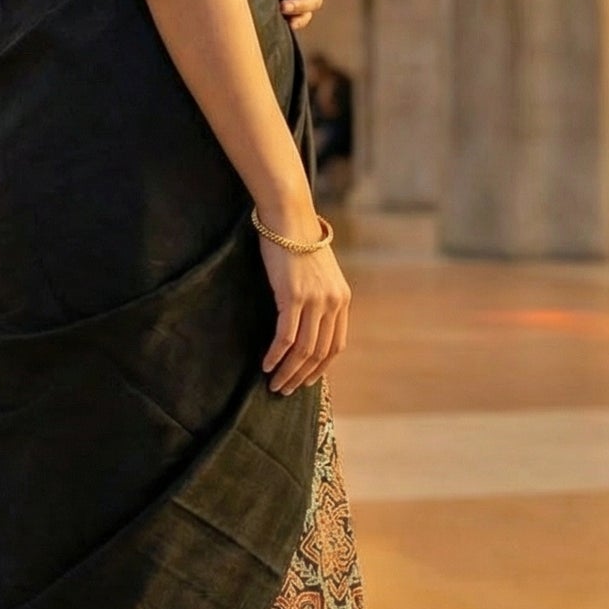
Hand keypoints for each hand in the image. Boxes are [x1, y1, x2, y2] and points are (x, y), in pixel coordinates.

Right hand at [256, 219, 350, 394]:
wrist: (288, 218)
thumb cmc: (297, 243)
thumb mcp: (318, 273)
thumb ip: (319, 297)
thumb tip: (308, 323)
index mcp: (342, 299)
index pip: (336, 345)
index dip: (321, 368)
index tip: (306, 381)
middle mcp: (333, 302)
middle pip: (320, 353)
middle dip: (302, 376)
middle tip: (285, 390)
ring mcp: (315, 300)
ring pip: (304, 349)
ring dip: (288, 371)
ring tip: (274, 383)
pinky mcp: (293, 296)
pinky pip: (286, 336)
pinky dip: (276, 355)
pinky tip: (266, 365)